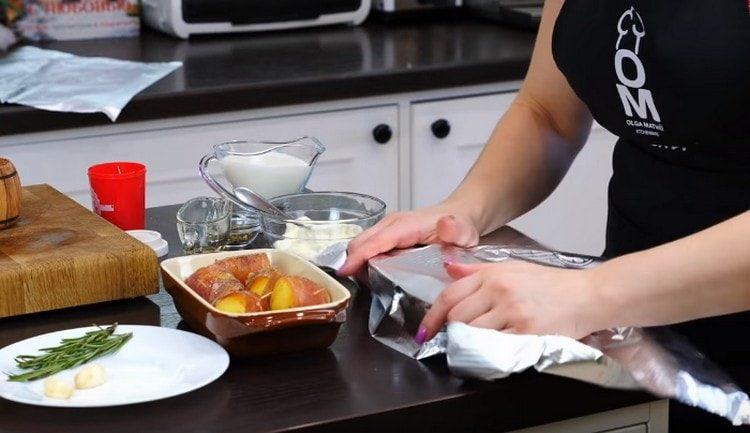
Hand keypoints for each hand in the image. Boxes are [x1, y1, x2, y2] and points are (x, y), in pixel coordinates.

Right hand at [337, 206, 479, 276]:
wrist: (462, 216)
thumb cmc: (461, 226)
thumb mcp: (464, 231)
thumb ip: (455, 230)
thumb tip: (445, 224)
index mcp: (405, 225)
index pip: (375, 241)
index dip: (357, 256)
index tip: (344, 272)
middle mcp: (391, 224)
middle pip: (360, 242)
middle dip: (352, 262)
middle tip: (358, 287)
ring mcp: (387, 229)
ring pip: (361, 245)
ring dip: (357, 263)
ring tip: (367, 284)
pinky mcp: (386, 235)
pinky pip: (367, 247)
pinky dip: (364, 261)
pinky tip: (373, 276)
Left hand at [416, 260, 601, 342]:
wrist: (587, 295)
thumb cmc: (552, 284)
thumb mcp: (512, 268)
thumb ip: (477, 271)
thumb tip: (449, 269)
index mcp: (493, 274)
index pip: (450, 295)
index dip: (432, 315)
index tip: (425, 329)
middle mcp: (500, 290)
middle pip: (457, 316)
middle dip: (449, 332)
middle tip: (450, 340)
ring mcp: (512, 311)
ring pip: (472, 332)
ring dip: (467, 343)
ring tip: (472, 345)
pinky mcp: (526, 331)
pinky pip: (495, 346)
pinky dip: (488, 351)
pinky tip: (491, 350)